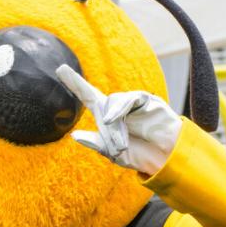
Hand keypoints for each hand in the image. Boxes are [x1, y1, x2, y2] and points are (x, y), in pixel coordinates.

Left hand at [56, 64, 182, 174]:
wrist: (166, 158)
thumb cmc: (140, 154)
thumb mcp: (113, 153)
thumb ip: (96, 143)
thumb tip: (74, 135)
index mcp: (107, 117)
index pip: (88, 96)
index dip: (74, 83)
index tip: (59, 68)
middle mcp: (117, 106)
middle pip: (98, 102)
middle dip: (95, 111)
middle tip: (112, 137)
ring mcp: (131, 101)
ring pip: (110, 104)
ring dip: (114, 127)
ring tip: (122, 145)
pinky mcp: (144, 99)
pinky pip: (127, 99)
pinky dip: (118, 110)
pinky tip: (114, 120)